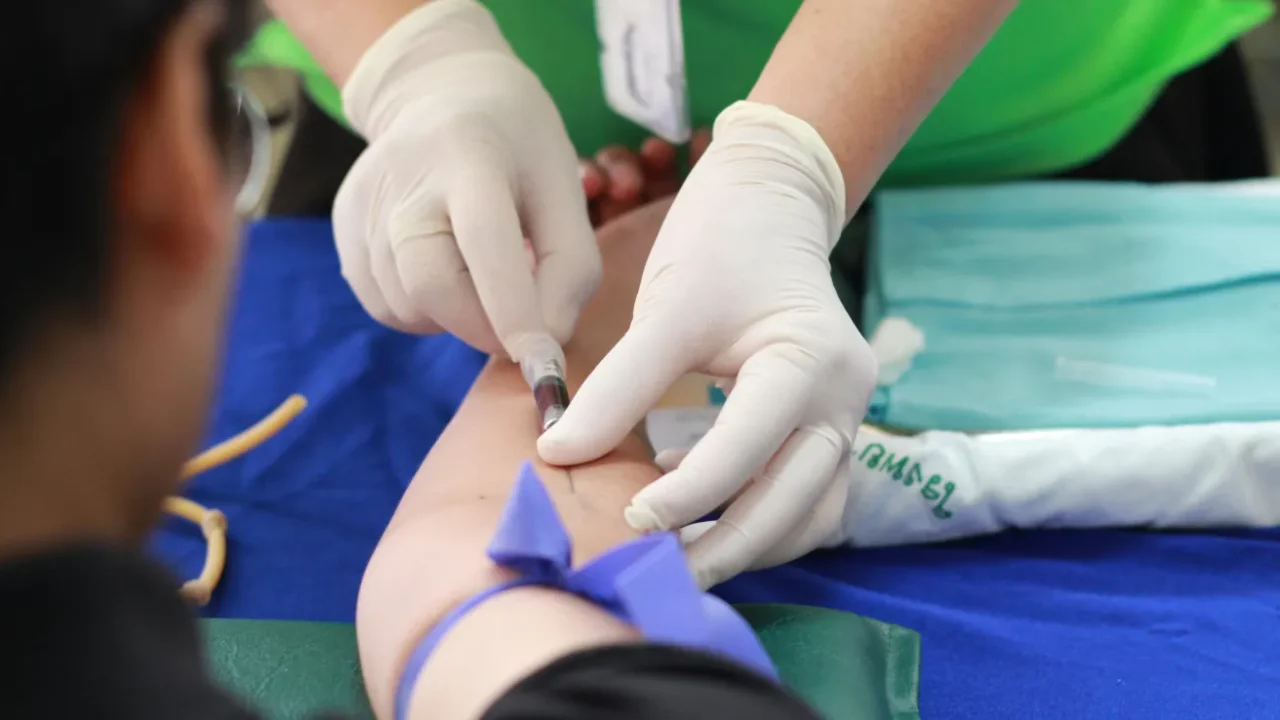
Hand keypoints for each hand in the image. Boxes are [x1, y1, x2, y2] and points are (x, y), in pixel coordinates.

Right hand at [333, 0, 599, 358]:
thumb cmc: (518, 147)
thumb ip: (570, 267)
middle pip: (429, 285)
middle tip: (517, 328)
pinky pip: (385, 305)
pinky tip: (445, 270)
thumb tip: (547, 341)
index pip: (485, 242)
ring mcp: (364, 204)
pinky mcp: (343, 228)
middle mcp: (404, 177)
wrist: (441, 92)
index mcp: (469, 155)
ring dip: (454, 317)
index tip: (543, 362)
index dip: (514, 310)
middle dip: (481, 326)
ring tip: (479, 274)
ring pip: (406, 305)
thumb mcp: (564, 188)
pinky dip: (423, 311)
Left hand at [540, 102, 878, 587]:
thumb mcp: (668, 309)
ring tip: (679, 561)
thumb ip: (618, 386)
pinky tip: (702, 515)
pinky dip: (761, 520)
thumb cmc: (720, 243)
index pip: (747, 450)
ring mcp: (847, 417)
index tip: (626, 518)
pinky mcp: (829, 427)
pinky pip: (806, 497)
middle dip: (726, 547)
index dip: (686, 495)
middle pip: (794, 504)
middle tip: (656, 572)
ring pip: (809, 514)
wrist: (771, 201)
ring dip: (750, 545)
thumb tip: (558, 453)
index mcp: (812, 363)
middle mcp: (845, 400)